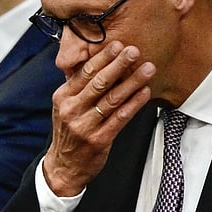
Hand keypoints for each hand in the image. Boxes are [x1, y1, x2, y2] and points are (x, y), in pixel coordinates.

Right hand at [42, 42, 154, 196]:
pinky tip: (144, 93)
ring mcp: (84, 126)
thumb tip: (96, 61)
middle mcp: (72, 110)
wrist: (64, 167)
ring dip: (132, 82)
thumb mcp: (66, 107)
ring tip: (147, 69)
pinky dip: (134, 104)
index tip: (118, 45)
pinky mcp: (98, 140)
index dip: (103, 57)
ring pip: (112, 99)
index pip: (85, 72)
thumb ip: (78, 87)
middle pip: (99, 82)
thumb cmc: (70, 133)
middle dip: (119, 64)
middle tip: (134, 51)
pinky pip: (119, 118)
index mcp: (63, 97)